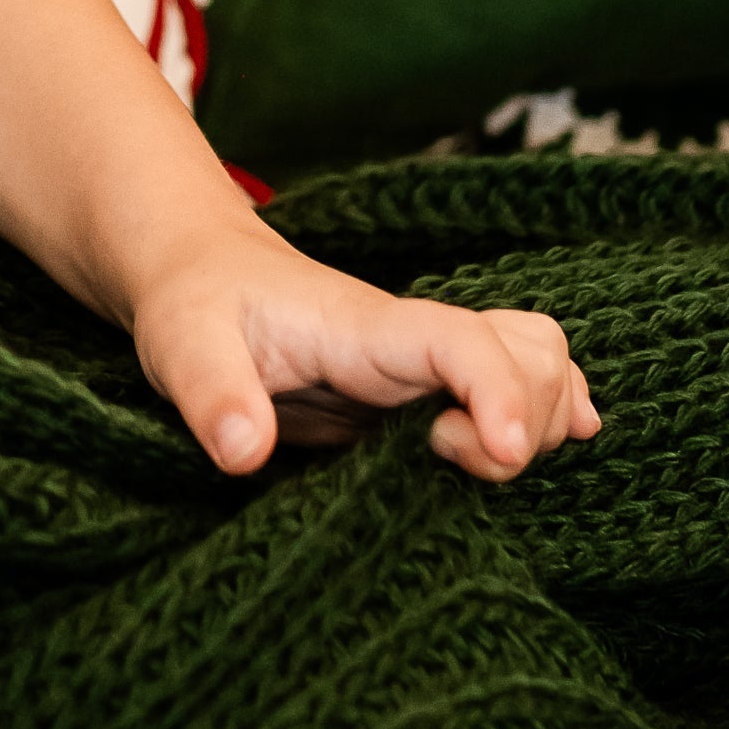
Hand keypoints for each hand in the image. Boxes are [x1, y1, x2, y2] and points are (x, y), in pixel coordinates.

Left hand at [128, 223, 599, 480]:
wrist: (200, 271)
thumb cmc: (194, 304)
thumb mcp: (180, 345)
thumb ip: (212, 393)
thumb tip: (245, 453)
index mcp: (362, 327)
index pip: (459, 340)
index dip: (500, 390)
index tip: (504, 451)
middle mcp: (410, 341)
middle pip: (527, 353)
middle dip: (529, 416)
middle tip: (449, 457)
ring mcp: (424, 367)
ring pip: (538, 365)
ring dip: (544, 417)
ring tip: (474, 456)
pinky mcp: (423, 393)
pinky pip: (518, 383)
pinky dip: (548, 410)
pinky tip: (547, 439)